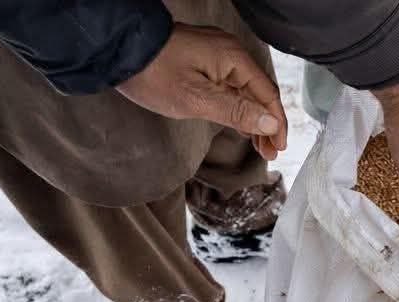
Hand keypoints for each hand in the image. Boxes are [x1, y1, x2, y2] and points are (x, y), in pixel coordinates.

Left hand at [117, 24, 287, 159]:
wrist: (120, 51)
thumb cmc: (154, 73)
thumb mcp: (198, 99)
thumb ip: (237, 112)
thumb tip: (270, 123)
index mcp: (233, 58)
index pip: (267, 94)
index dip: (276, 123)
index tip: (278, 147)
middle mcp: (229, 54)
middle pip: (259, 93)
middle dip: (267, 124)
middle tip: (269, 153)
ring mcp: (216, 57)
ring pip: (246, 92)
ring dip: (254, 119)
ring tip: (259, 146)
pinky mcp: (204, 63)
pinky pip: (230, 87)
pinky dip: (239, 109)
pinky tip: (241, 126)